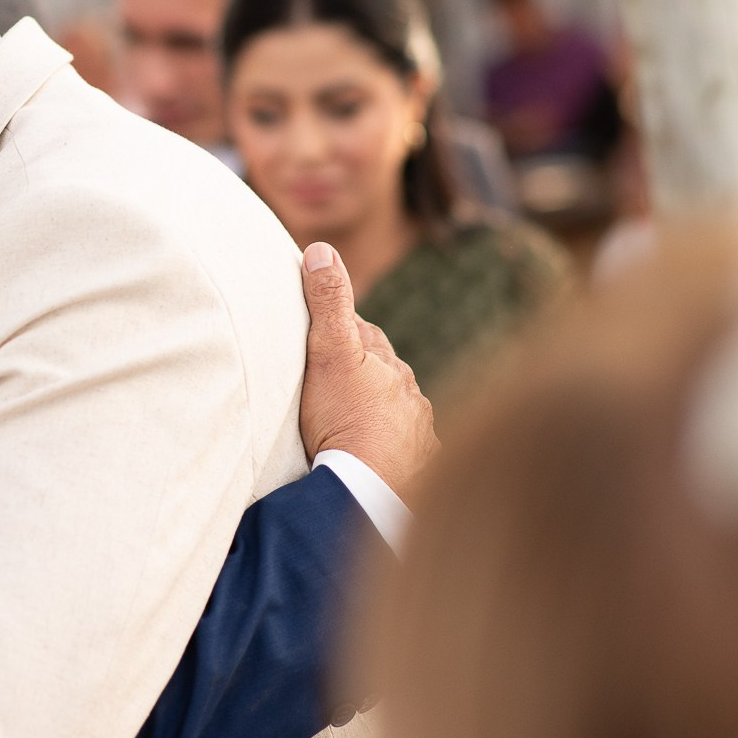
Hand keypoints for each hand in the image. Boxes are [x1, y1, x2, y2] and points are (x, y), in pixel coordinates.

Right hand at [298, 243, 437, 490]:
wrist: (369, 488)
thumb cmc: (345, 419)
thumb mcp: (328, 353)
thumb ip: (327, 303)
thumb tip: (322, 249)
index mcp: (387, 363)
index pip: (362, 334)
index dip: (339, 330)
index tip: (318, 333)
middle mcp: (410, 393)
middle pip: (382, 373)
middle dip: (361, 372)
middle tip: (329, 382)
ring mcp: (417, 430)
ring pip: (396, 410)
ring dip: (377, 411)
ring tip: (350, 423)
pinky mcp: (419, 465)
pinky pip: (406, 450)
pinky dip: (391, 447)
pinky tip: (378, 455)